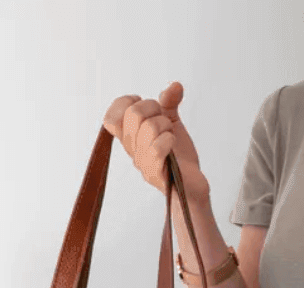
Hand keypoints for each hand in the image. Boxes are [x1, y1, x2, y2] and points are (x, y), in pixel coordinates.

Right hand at [102, 82, 210, 202]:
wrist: (192, 184)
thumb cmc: (178, 156)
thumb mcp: (171, 123)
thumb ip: (168, 103)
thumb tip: (175, 86)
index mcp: (130, 138)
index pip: (111, 118)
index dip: (125, 103)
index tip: (141, 104)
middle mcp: (132, 151)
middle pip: (133, 115)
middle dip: (153, 108)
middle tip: (164, 120)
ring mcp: (143, 163)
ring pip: (149, 128)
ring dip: (166, 126)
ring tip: (171, 136)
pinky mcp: (156, 174)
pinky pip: (157, 150)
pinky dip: (168, 140)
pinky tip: (172, 144)